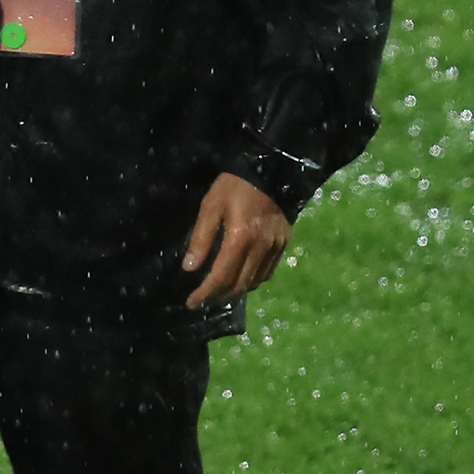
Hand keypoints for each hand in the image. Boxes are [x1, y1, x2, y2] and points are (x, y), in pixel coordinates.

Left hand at [181, 173, 292, 309]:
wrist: (271, 170)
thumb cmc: (235, 186)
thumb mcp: (211, 206)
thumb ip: (200, 238)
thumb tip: (189, 268)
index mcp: (240, 238)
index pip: (221, 277)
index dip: (205, 294)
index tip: (191, 302)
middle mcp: (261, 248)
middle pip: (239, 285)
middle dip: (218, 298)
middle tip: (202, 302)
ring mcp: (276, 247)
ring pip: (254, 282)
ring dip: (235, 292)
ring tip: (217, 293)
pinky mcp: (284, 244)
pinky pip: (267, 272)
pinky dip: (252, 280)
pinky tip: (240, 279)